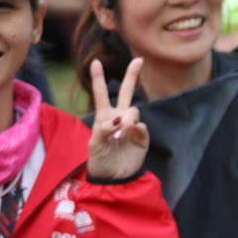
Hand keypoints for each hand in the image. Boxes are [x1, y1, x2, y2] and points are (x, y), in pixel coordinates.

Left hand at [86, 57, 149, 180]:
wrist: (113, 178)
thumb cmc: (99, 160)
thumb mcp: (95, 144)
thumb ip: (104, 128)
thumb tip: (121, 119)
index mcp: (104, 117)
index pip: (101, 94)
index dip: (99, 78)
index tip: (95, 62)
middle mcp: (119, 118)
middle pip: (126, 92)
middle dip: (132, 75)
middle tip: (139, 60)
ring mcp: (132, 127)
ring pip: (134, 110)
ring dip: (129, 118)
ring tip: (122, 133)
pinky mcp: (142, 138)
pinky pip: (142, 127)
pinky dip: (137, 130)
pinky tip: (132, 135)